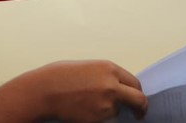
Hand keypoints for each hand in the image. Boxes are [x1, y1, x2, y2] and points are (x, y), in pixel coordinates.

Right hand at [19, 61, 147, 121]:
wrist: (45, 91)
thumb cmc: (61, 77)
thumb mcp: (90, 68)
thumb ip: (107, 76)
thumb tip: (119, 87)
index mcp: (110, 69)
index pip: (135, 83)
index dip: (138, 93)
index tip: (138, 100)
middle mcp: (112, 86)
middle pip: (138, 100)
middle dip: (140, 108)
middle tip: (139, 114)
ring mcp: (106, 104)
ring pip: (117, 111)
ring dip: (111, 111)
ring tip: (89, 104)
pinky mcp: (98, 119)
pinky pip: (105, 119)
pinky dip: (99, 117)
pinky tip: (84, 110)